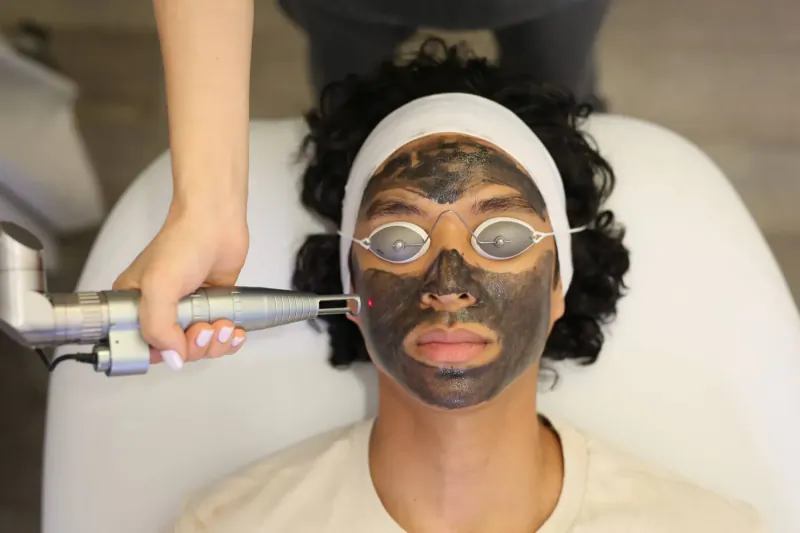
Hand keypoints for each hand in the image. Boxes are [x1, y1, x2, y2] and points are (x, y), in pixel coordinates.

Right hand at [113, 203, 249, 369]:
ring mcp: (189, 309)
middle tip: (203, 328)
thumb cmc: (182, 243)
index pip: (143, 347)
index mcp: (134, 304)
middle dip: (196, 347)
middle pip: (177, 351)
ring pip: (201, 347)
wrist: (217, 222)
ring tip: (222, 325)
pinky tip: (234, 331)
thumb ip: (158, 326)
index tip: (177, 344)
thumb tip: (172, 357)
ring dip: (215, 343)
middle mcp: (161, 310)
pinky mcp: (214, 306)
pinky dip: (229, 339)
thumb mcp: (158, 287)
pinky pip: (220, 337)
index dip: (164, 353)